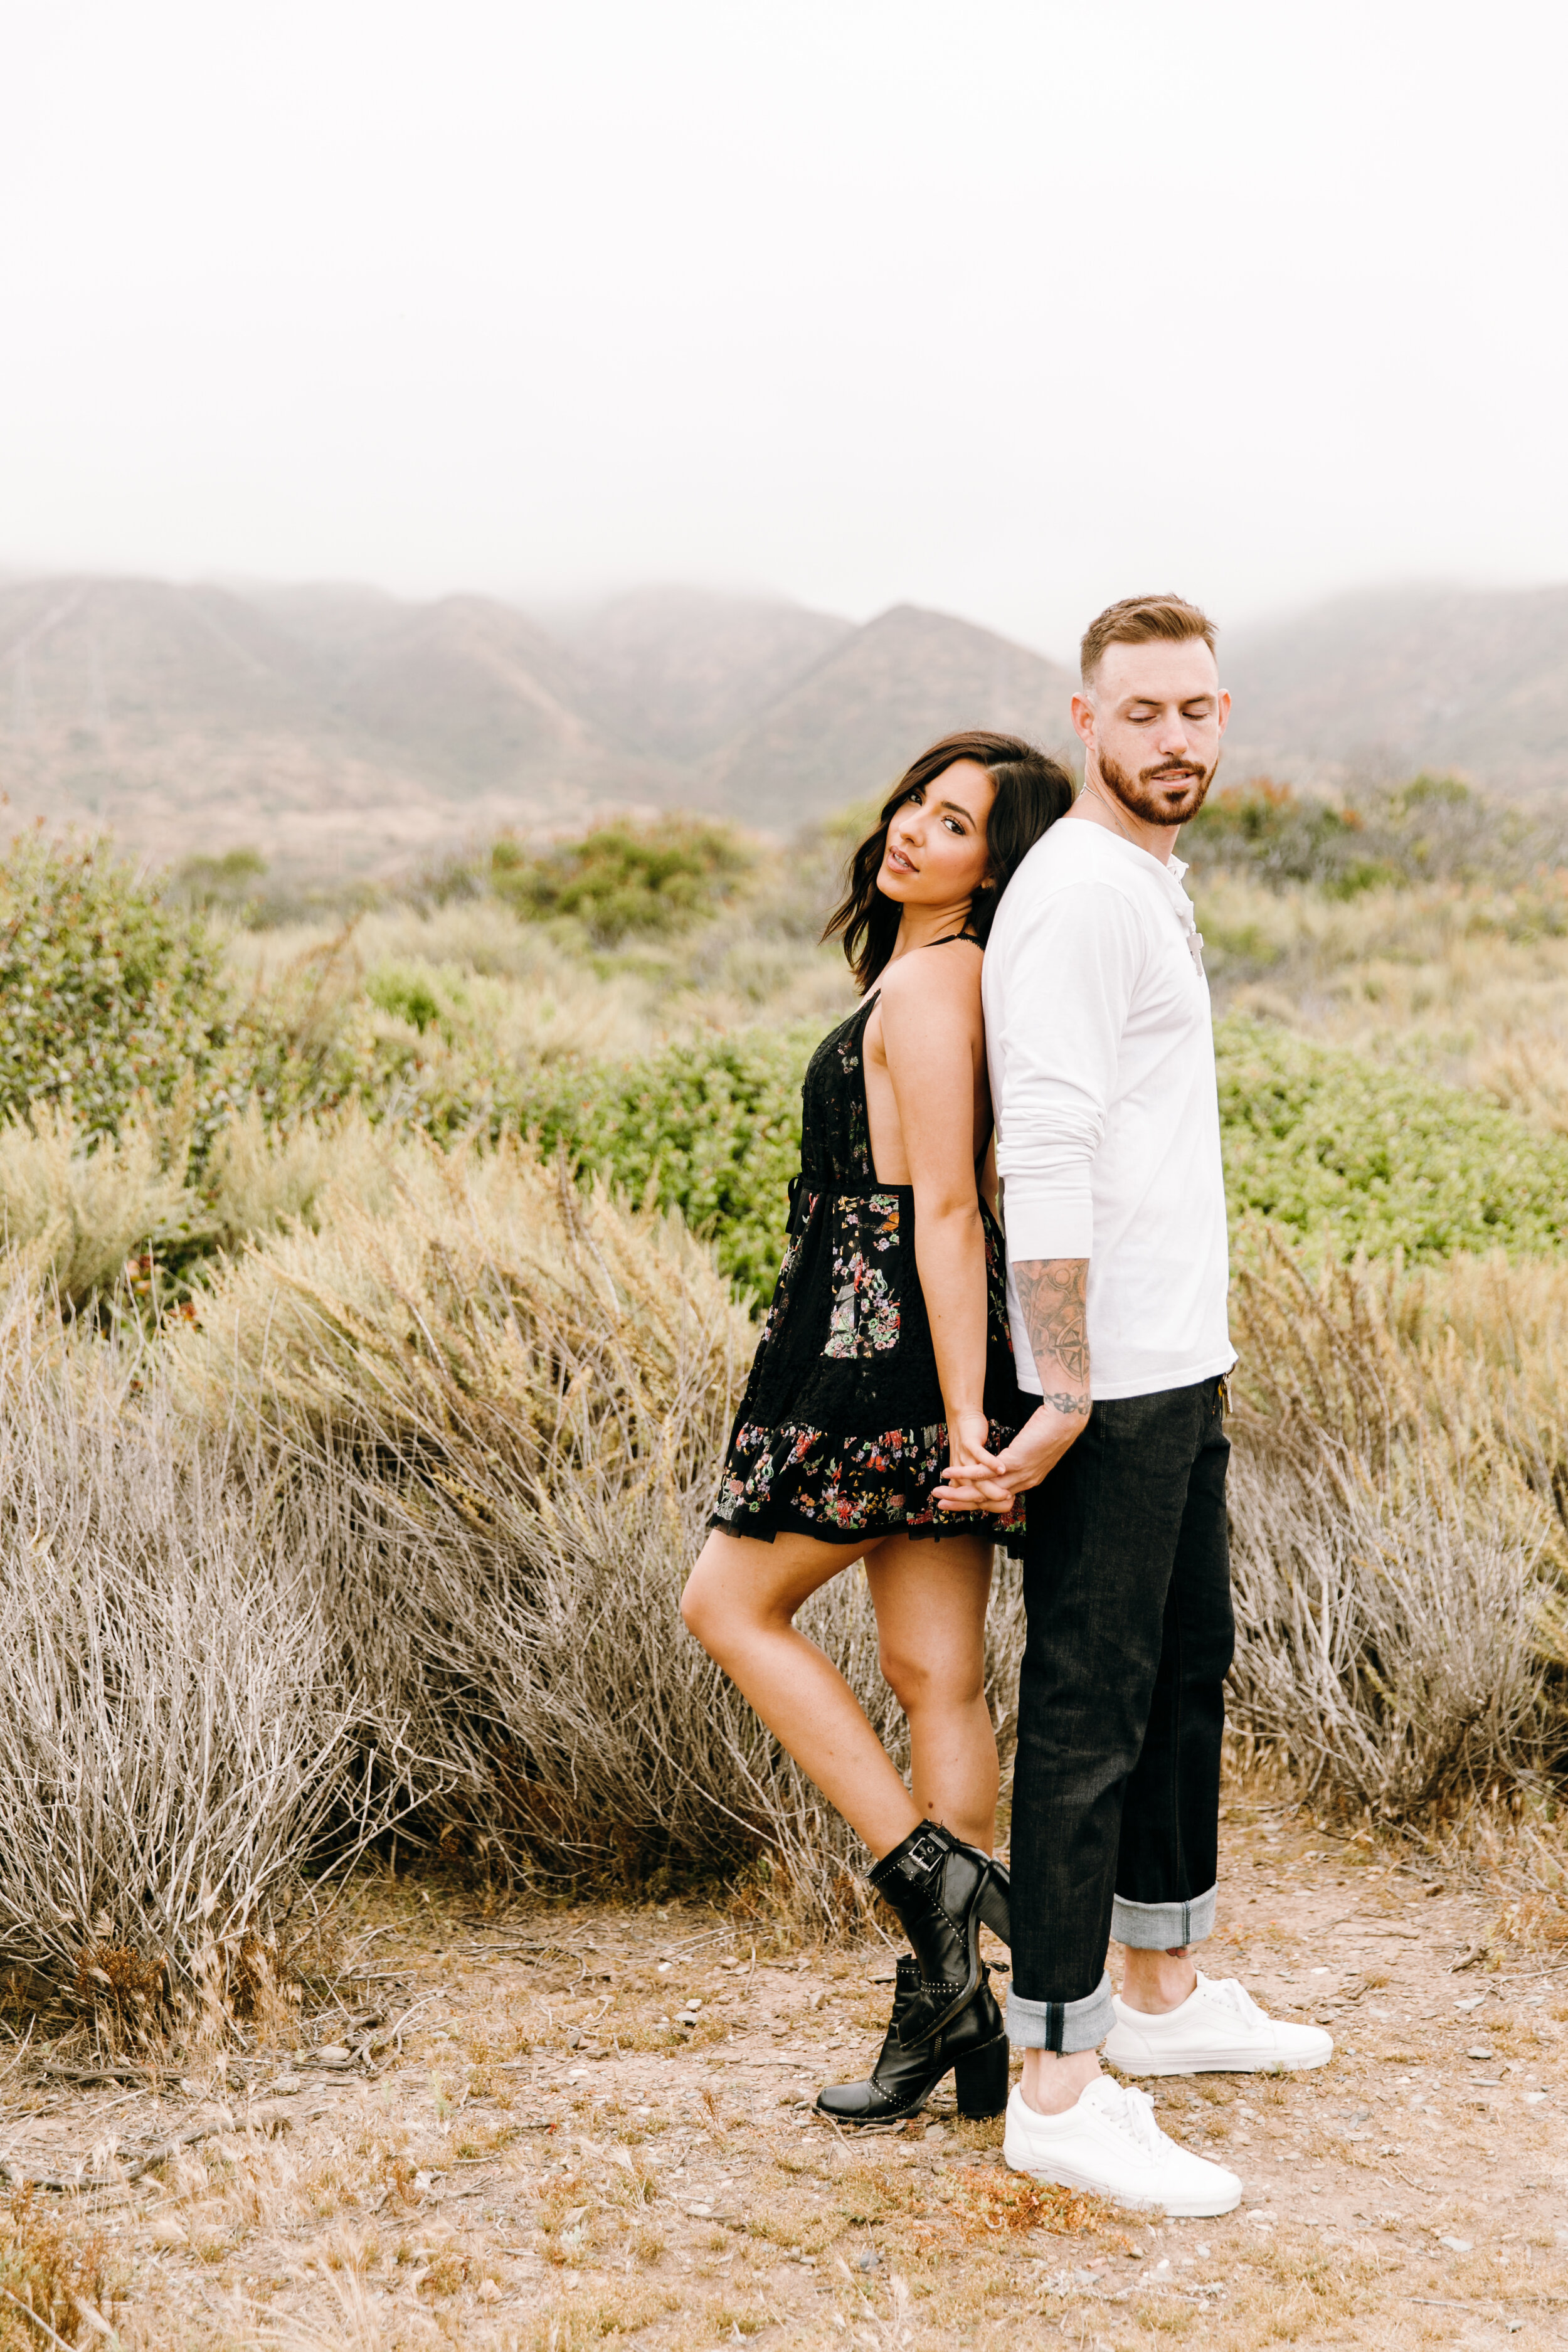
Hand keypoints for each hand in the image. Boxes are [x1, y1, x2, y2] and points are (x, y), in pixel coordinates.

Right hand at [935, 1399, 1086, 1511]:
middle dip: (960, 1503)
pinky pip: (985, 1471)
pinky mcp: (1015, 1462)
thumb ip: (1019, 1459)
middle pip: (985, 1500)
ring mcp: (1019, 1474)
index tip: (957, 1503)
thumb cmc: (1052, 1429)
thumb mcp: (1033, 1449)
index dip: (974, 1503)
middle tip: (939, 1505)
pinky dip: (964, 1473)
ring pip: (982, 1489)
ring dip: (957, 1492)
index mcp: (1027, 1481)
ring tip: (938, 1492)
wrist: (1066, 1419)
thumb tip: (1009, 1461)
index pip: (996, 1500)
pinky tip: (949, 1473)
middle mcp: (1022, 1483)